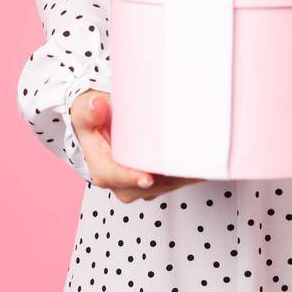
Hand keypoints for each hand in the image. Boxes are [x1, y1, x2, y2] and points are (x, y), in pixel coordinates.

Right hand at [70, 89, 204, 203]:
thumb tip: (98, 105)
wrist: (103, 122)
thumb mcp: (84, 110)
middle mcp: (124, 182)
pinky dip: (192, 173)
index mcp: (103, 170)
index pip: (117, 178)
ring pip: (167, 185)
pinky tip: (206, 162)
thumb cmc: (93, 118)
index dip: (131, 178)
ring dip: (185, 176)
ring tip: (202, 161)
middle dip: (169, 178)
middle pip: (149, 185)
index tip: (147, 178)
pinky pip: (177, 181)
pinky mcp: (158, 179)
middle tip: (190, 163)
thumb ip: (89, 109)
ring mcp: (143, 183)